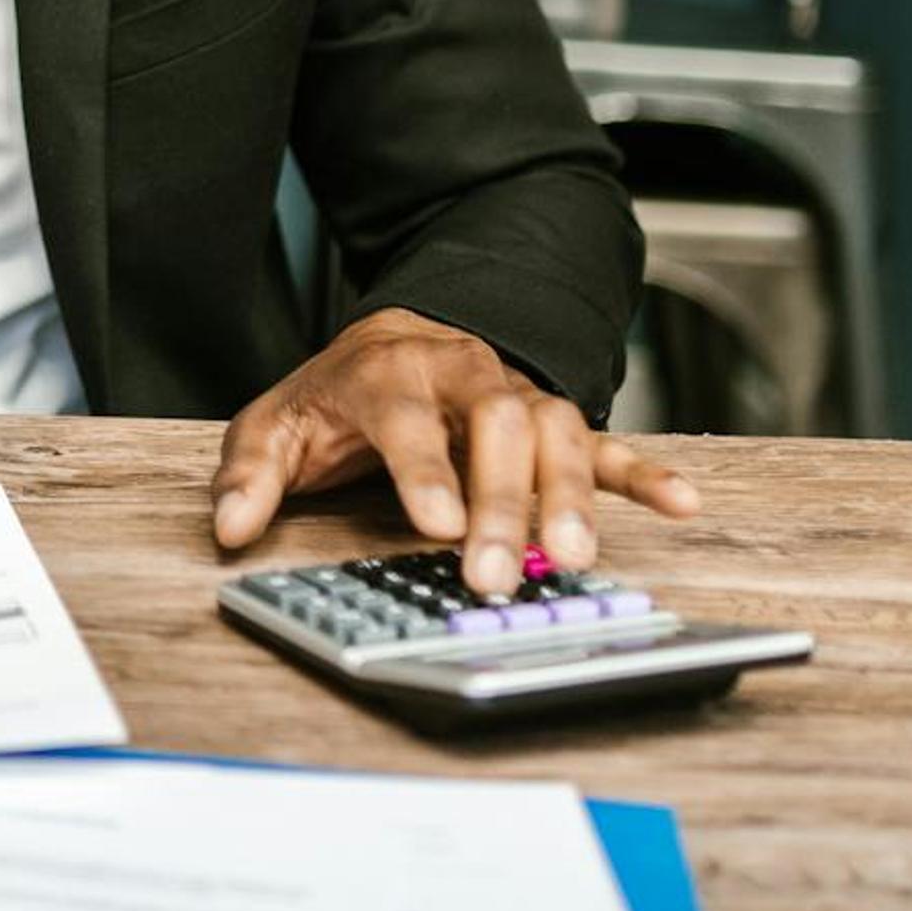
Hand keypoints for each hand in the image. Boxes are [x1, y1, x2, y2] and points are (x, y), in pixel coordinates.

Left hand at [207, 308, 698, 597]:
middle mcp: (463, 374)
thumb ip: (249, 476)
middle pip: (497, 426)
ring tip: (577, 557)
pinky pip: (607, 443)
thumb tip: (229, 529)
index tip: (436, 525)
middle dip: (502, 499)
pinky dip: (644, 473)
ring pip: (557, 432)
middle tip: (498, 571)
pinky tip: (681, 504)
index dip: (423, 468)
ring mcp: (517, 396)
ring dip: (570, 494)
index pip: (408, 415)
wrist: (399, 339)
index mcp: (389, 371)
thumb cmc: (338, 397)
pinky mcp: (556, 422)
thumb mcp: (275, 425)